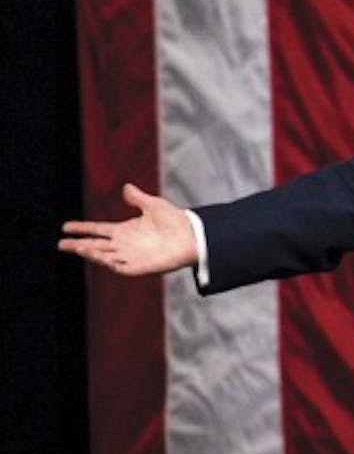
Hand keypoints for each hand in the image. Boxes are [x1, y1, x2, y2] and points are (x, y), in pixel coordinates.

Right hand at [58, 183, 198, 275]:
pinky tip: (97, 256)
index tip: (66, 226)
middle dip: (78, 244)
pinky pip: (119, 266)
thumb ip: (138, 198)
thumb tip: (126, 187)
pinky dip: (107, 262)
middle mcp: (125, 244)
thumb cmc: (175, 221)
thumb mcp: (153, 205)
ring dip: (90, 252)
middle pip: (96, 245)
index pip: (98, 230)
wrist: (192, 236)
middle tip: (61, 243)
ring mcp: (131, 256)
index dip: (82, 228)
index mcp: (125, 230)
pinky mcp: (139, 267)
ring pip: (104, 256)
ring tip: (75, 247)